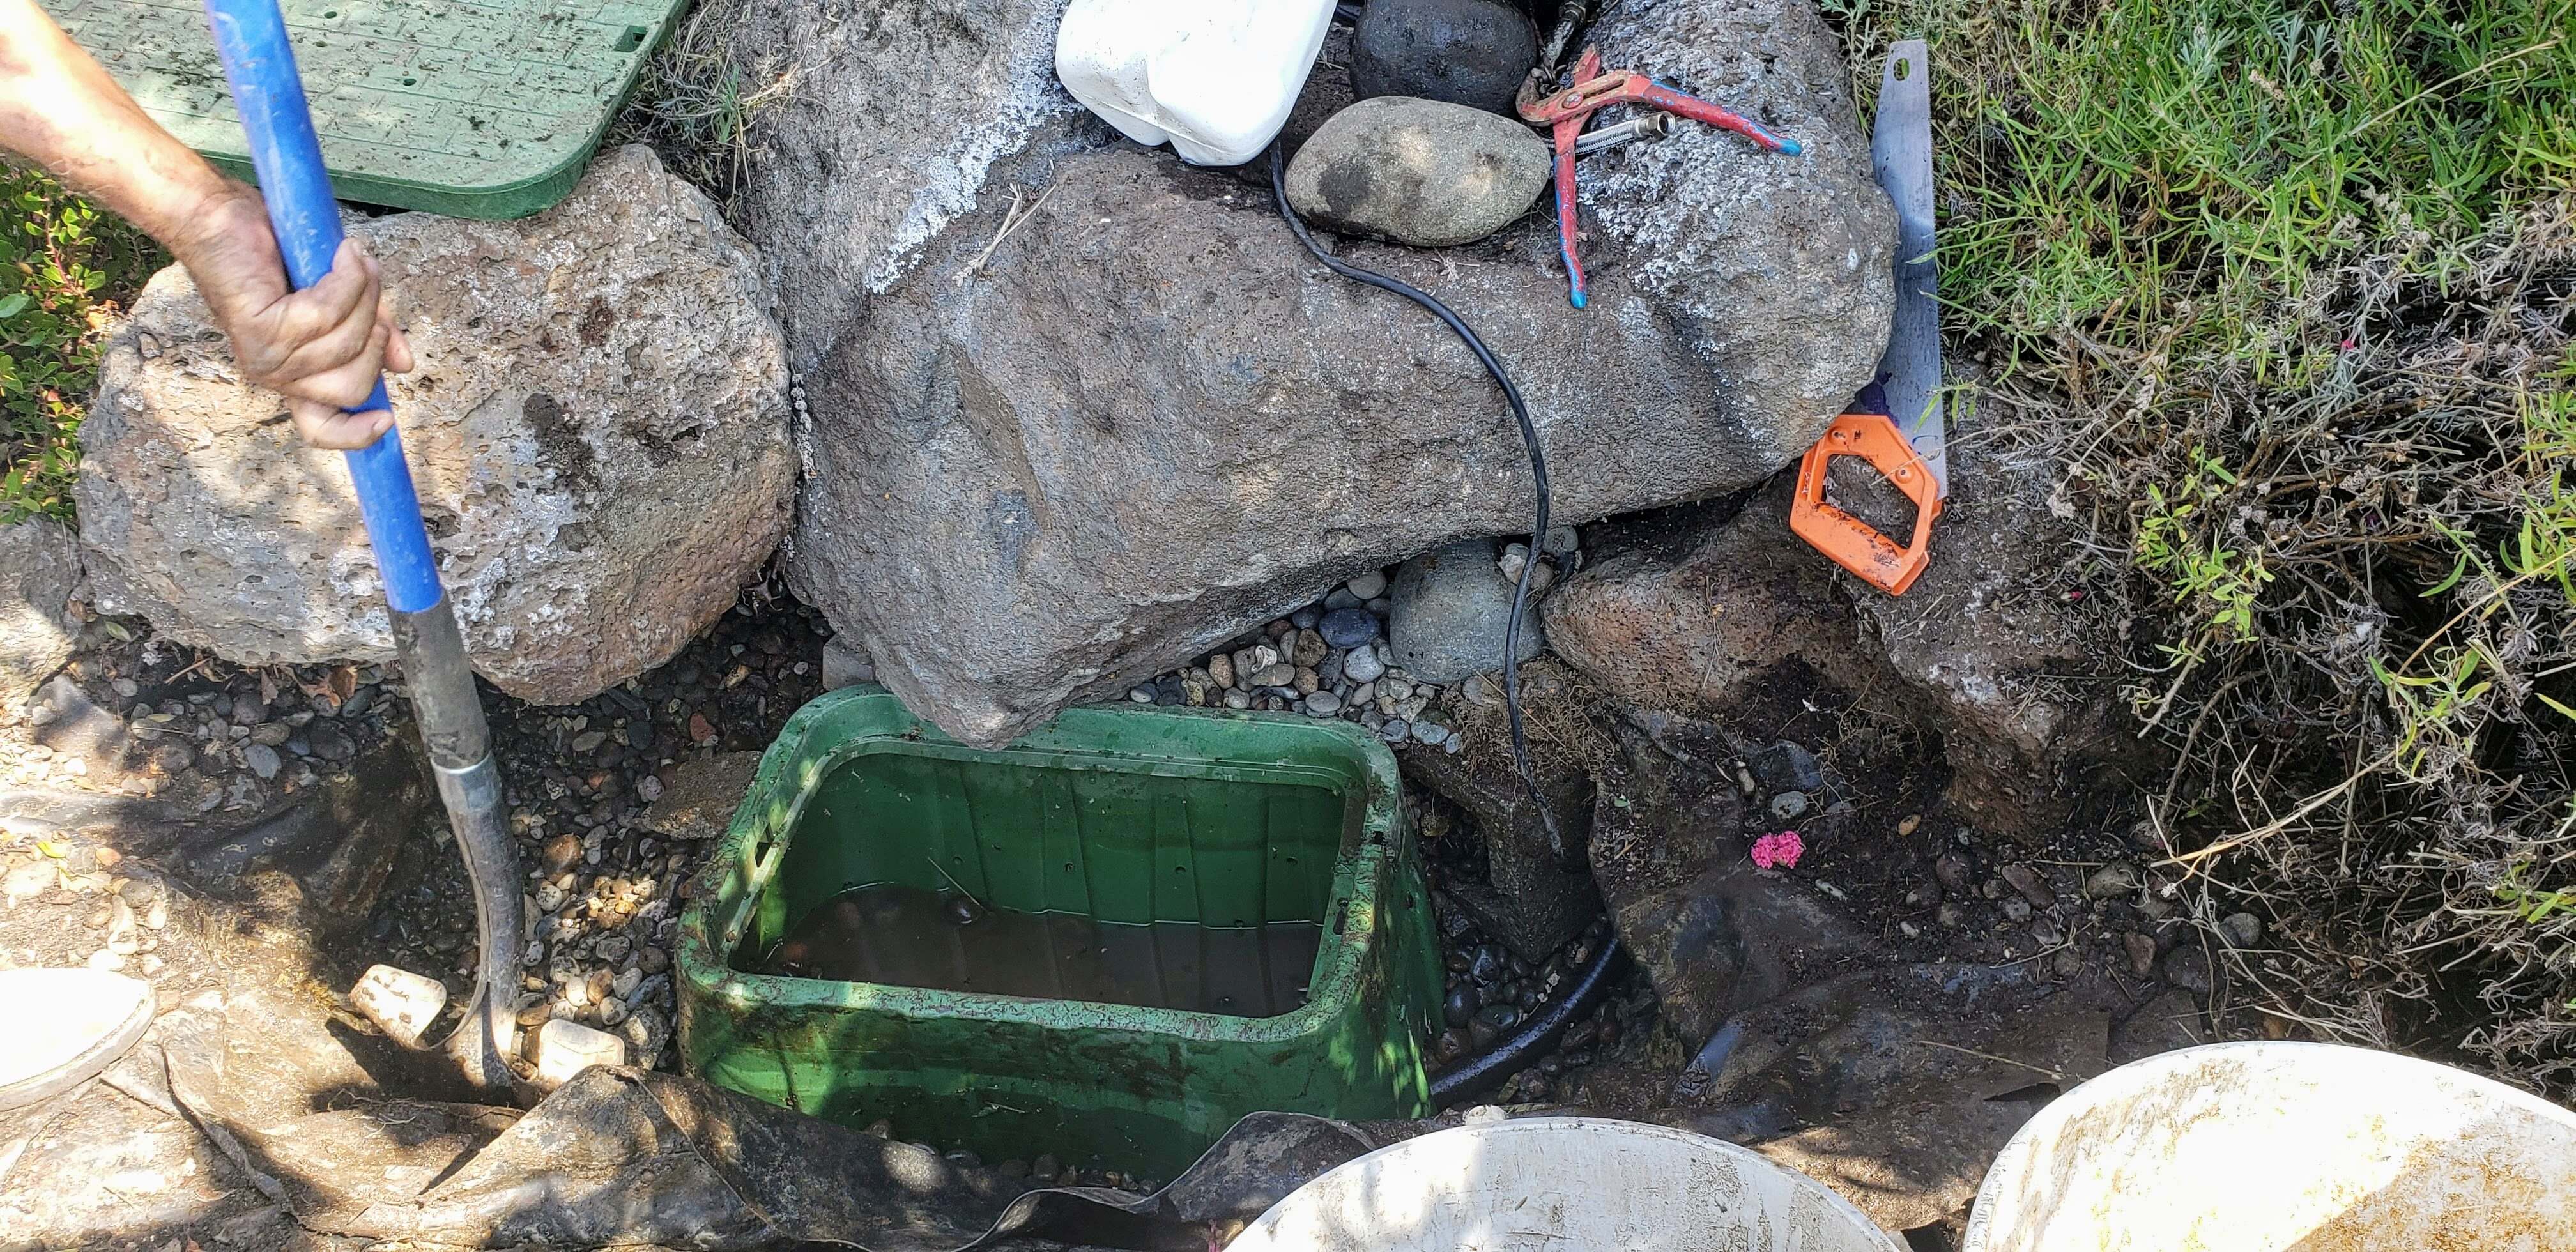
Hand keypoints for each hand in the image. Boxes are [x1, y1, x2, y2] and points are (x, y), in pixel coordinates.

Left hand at [169, 182, 413, 449]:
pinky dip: (346, 277)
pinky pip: (327, 313)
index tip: (387, 420)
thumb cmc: (275, 251)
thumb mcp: (338, 299)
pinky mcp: (261, 331)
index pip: (319, 428)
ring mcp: (266, 357)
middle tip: (365, 285)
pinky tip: (341, 253)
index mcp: (293, 373)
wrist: (218, 215)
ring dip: (362, 292)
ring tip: (350, 257)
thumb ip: (370, 333)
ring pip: (348, 344)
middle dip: (375, 335)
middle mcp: (276, 374)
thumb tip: (403, 366)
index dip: (356, 435)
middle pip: (355, 386)